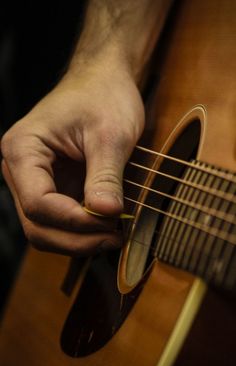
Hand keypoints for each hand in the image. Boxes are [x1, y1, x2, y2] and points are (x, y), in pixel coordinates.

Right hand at [1, 58, 144, 254]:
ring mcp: (34, 182)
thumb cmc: (103, 96)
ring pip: (45, 229)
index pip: (38, 203)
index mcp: (23, 149)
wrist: (103, 82)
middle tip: (115, 236)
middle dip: (76, 239)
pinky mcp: (51, 188)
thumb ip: (105, 176)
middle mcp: (20, 169)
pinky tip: (106, 227)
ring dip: (79, 240)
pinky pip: (59, 222)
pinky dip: (81, 231)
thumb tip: (107, 214)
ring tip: (114, 234)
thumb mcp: (110, 134)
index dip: (74, 221)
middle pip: (37, 224)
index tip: (111, 222)